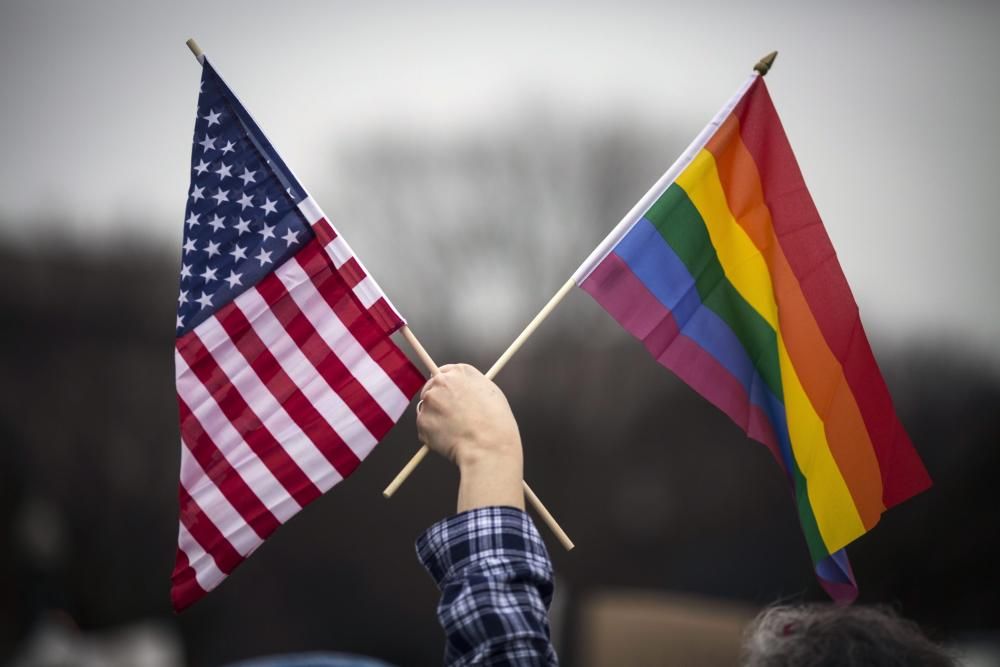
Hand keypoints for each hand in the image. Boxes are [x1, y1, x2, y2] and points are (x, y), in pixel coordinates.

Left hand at [416, 364, 523, 511]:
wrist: (488, 445)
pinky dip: (432, 434)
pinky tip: (449, 439)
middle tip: (450, 417)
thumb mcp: (491, 393)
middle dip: (437, 401)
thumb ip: (472, 386)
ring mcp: (430, 400)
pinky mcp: (422, 420)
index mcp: (461, 372)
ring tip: (455, 431)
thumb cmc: (496, 423)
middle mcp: (442, 381)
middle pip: (431, 387)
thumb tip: (463, 391)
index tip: (446, 394)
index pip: (444, 372)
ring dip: (435, 418)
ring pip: (427, 408)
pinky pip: (424, 427)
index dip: (446, 386)